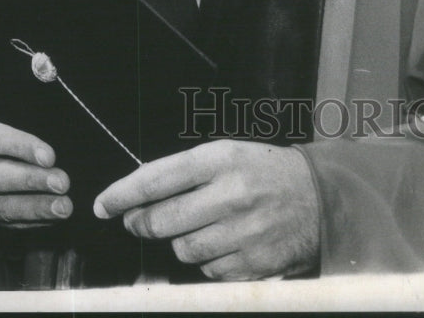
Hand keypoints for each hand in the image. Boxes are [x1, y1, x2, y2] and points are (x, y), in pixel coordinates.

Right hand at [0, 113, 72, 227]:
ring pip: (0, 205)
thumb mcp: (12, 119)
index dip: (22, 148)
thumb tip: (52, 153)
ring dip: (36, 207)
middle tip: (62, 183)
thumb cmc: (7, 131)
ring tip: (62, 206)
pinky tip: (53, 216)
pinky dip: (32, 219)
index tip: (50, 157)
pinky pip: (6, 221)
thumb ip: (29, 128)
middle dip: (32, 182)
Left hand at [94, 139, 319, 280]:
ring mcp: (242, 232)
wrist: (321, 198)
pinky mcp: (252, 264)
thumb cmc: (267, 172)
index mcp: (222, 159)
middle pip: (162, 220)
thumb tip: (139, 195)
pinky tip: (222, 243)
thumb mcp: (229, 154)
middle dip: (141, 222)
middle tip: (137, 220)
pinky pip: (207, 271)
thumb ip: (186, 171)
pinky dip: (206, 260)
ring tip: (193, 227)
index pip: (157, 178)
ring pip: (182, 249)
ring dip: (178, 242)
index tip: (103, 204)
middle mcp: (231, 194)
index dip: (123, 193)